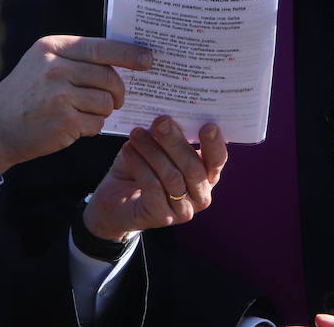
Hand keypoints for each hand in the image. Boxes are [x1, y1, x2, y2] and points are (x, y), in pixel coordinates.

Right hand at [0, 35, 151, 170]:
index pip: (101, 47)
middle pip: (109, 77)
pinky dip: (92, 127)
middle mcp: (56, 67)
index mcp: (52, 47)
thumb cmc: (25, 96)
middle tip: (117, 100)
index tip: (148, 59)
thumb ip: (76, 58)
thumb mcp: (42, 63)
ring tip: (84, 113)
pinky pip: (97, 123)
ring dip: (102, 111)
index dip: (129, 54)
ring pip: (106, 101)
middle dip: (119, 92)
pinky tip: (74, 126)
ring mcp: (59, 94)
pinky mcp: (64, 121)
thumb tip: (123, 60)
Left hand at [82, 116, 226, 241]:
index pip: (217, 160)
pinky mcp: (163, 217)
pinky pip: (153, 187)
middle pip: (193, 167)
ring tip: (136, 134)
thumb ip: (168, 136)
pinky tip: (129, 150)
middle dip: (176, 142)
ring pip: (172, 176)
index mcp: (207, 174)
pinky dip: (140, 165)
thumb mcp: (157, 147)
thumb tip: (167, 117)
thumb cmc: (142, 166)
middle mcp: (201, 194)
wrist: (116, 198)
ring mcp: (184, 210)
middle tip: (161, 122)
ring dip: (152, 151)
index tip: (208, 126)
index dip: (214, 144)